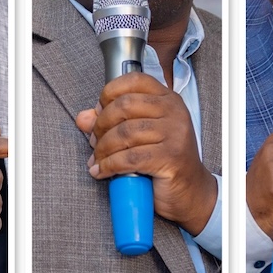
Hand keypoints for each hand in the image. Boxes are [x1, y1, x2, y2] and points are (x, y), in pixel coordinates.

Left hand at [75, 72, 216, 235]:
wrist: (190, 192)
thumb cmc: (163, 160)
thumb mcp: (139, 135)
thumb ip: (111, 122)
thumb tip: (83, 118)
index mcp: (168, 99)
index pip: (134, 80)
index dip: (109, 93)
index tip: (98, 111)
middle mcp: (174, 111)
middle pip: (124, 106)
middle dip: (101, 125)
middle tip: (94, 142)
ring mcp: (175, 133)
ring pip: (124, 133)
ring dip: (103, 149)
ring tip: (97, 160)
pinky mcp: (170, 157)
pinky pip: (129, 158)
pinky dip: (109, 166)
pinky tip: (102, 172)